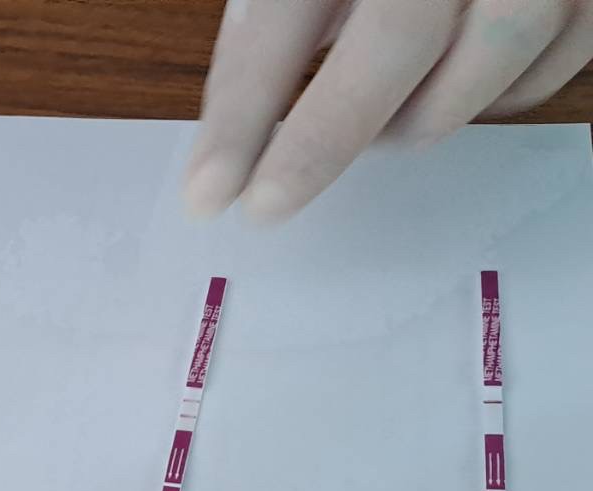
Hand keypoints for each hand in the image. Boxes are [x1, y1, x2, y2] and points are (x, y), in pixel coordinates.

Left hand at [183, 0, 592, 223]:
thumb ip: (277, 9)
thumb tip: (236, 124)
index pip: (289, 7)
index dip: (245, 108)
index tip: (206, 193)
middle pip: (399, 37)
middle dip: (324, 138)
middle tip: (268, 206)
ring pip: (491, 57)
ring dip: (411, 120)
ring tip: (366, 133)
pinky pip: (548, 64)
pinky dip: (489, 98)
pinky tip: (440, 97)